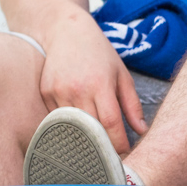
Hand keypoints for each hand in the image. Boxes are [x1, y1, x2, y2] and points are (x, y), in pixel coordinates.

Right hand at [39, 13, 146, 154]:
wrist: (67, 32)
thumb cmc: (100, 53)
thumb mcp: (121, 74)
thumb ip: (132, 104)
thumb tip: (142, 130)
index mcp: (101, 84)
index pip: (110, 122)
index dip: (118, 142)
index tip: (125, 153)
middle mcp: (78, 90)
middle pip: (90, 129)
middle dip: (102, 145)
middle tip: (111, 154)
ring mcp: (58, 93)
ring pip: (72, 128)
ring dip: (83, 138)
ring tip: (95, 144)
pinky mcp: (44, 94)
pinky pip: (56, 120)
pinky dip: (68, 126)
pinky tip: (76, 128)